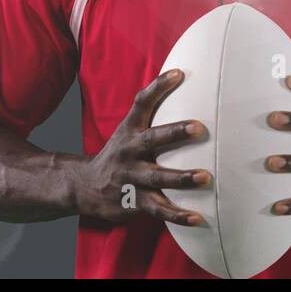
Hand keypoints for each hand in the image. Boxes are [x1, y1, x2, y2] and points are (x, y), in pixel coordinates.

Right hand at [75, 69, 211, 225]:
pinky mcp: (134, 201)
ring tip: (205, 177)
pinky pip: (158, 209)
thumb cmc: (118, 155)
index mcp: (129, 131)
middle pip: (153, 140)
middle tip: (199, 127)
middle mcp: (129, 151)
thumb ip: (151, 116)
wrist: (84, 186)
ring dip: (182, 177)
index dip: (159, 86)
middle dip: (175, 133)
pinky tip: (197, 218)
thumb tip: (181, 83)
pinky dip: (178, 215)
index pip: (142, 102)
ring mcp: (131, 177)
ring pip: (158, 178)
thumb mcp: (128, 132)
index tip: (179, 73)